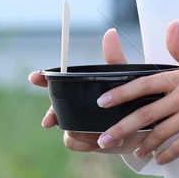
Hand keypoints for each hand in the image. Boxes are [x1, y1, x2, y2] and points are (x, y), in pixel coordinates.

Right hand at [30, 28, 124, 153]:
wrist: (144, 128)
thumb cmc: (133, 98)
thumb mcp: (127, 78)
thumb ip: (116, 60)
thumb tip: (110, 34)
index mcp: (82, 88)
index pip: (57, 81)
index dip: (43, 79)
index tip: (34, 77)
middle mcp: (76, 105)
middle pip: (54, 107)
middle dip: (51, 113)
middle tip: (49, 120)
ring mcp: (79, 123)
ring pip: (65, 127)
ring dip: (75, 130)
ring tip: (94, 131)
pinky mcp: (84, 141)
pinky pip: (72, 143)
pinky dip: (82, 143)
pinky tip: (95, 141)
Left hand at [97, 21, 178, 164]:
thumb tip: (172, 26)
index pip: (144, 84)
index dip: (122, 93)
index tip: (103, 102)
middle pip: (146, 113)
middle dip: (122, 127)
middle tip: (106, 138)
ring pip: (160, 132)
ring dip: (144, 144)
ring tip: (134, 151)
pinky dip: (167, 154)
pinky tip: (158, 159)